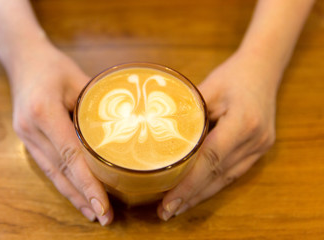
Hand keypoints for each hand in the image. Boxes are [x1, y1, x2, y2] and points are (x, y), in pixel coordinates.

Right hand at [9, 41, 112, 225]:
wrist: (23, 60)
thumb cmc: (53, 66)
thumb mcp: (78, 79)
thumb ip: (98, 105)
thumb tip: (127, 126)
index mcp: (44, 112)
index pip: (70, 156)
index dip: (88, 183)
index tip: (103, 204)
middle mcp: (31, 129)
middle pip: (61, 171)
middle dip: (83, 196)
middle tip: (104, 216)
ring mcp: (27, 136)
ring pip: (52, 173)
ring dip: (73, 195)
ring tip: (92, 213)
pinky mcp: (28, 139)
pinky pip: (48, 166)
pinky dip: (63, 183)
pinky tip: (76, 195)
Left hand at [158, 50, 279, 220]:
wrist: (264, 68)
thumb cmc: (233, 75)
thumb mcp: (208, 87)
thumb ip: (187, 111)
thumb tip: (157, 130)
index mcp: (242, 122)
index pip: (211, 159)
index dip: (189, 183)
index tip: (170, 200)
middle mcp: (255, 139)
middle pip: (219, 175)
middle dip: (192, 196)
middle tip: (167, 211)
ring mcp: (261, 146)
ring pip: (227, 178)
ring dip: (202, 195)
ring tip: (178, 207)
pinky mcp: (260, 148)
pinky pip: (234, 172)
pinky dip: (215, 184)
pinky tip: (199, 193)